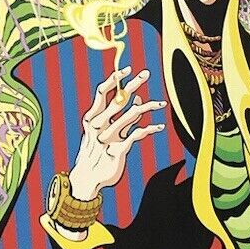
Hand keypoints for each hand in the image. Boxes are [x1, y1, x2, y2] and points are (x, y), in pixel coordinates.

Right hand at [68, 66, 165, 203]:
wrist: (87, 179)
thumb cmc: (97, 154)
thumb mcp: (104, 133)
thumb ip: (120, 116)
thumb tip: (137, 98)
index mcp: (92, 119)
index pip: (101, 92)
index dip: (114, 80)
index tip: (126, 69)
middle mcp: (100, 125)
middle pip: (118, 99)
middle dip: (133, 84)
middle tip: (145, 73)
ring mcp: (109, 137)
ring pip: (132, 114)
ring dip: (149, 107)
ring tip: (161, 103)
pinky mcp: (118, 149)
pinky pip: (138, 134)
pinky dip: (150, 129)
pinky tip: (159, 127)